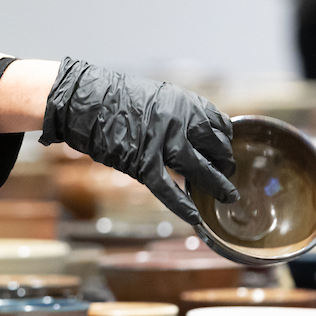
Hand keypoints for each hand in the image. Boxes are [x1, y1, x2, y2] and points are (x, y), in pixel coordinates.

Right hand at [39, 58, 237, 225]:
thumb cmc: (117, 97)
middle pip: (214, 147)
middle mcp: (179, 122)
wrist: (86, 100)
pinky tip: (195, 217)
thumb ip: (178, 114)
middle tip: (229, 172)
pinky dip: (182, 205)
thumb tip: (195, 133)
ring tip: (228, 196)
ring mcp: (161, 144)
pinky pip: (167, 189)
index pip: (219, 124)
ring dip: (215, 184)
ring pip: (198, 169)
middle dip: (225, 162)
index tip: (226, 148)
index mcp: (184, 103)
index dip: (225, 140)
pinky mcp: (142, 163)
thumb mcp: (157, 97)